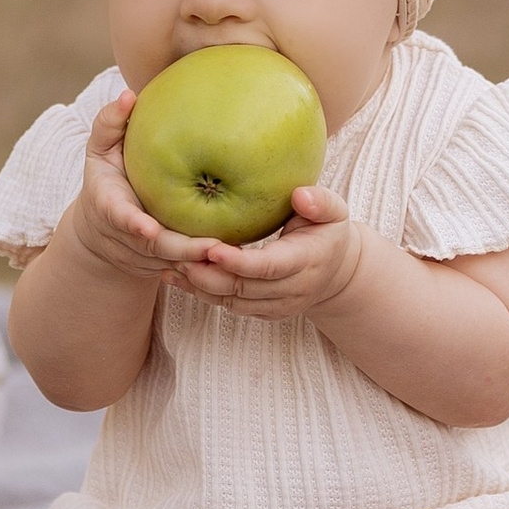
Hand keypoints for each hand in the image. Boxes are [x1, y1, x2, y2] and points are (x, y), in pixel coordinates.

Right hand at [66, 93, 223, 286]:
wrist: (102, 232)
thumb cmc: (107, 178)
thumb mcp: (100, 151)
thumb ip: (109, 124)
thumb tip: (128, 94)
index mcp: (111, 208)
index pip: (120, 217)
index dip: (133, 225)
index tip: (147, 229)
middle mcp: (130, 238)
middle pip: (158, 249)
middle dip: (184, 251)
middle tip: (214, 247)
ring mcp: (149, 257)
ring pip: (178, 265)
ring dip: (202, 265)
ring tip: (233, 256)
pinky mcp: (168, 266)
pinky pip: (191, 269)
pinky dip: (211, 269)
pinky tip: (240, 260)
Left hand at [165, 180, 365, 320]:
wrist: (336, 272)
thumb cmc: (328, 232)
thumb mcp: (334, 212)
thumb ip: (320, 203)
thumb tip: (300, 195)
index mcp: (306, 263)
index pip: (268, 268)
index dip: (238, 262)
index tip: (211, 249)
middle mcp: (292, 291)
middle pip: (243, 289)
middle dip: (209, 275)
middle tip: (178, 255)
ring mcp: (277, 306)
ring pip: (232, 302)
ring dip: (200, 286)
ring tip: (171, 264)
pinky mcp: (264, 313)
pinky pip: (229, 306)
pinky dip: (202, 293)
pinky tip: (177, 277)